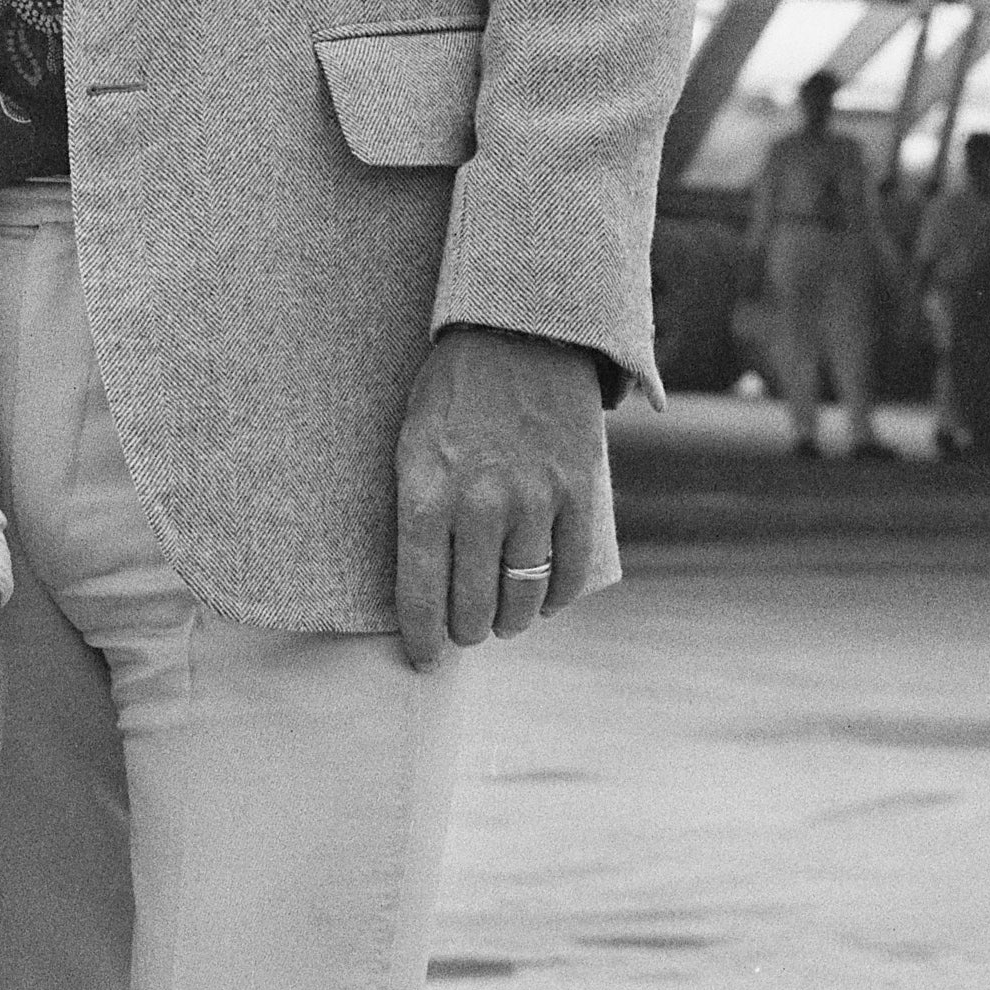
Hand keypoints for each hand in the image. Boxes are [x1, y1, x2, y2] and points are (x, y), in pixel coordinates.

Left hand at [394, 321, 609, 666]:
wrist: (521, 330)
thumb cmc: (452, 391)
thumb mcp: (410, 443)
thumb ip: (416, 510)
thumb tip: (421, 583)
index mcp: (425, 490)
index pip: (419, 592)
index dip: (422, 638)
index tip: (423, 659)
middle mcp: (479, 503)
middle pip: (473, 605)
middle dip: (465, 631)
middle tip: (464, 632)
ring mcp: (534, 498)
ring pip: (522, 597)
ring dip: (509, 620)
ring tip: (501, 619)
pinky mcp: (579, 491)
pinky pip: (570, 571)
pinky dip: (555, 597)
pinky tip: (543, 598)